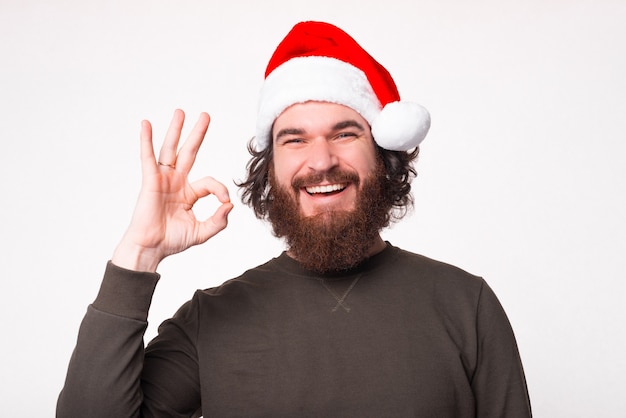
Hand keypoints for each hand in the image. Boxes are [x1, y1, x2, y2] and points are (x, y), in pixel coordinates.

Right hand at [111, 109, 233, 271]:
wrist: (151, 248)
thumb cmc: (172, 241)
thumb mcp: (202, 232)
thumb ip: (219, 221)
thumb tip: (230, 205)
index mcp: (188, 193)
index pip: (209, 182)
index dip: (220, 190)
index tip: (225, 202)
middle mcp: (176, 182)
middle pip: (189, 152)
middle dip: (197, 134)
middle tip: (205, 115)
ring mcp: (163, 179)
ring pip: (171, 149)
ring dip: (175, 130)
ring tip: (180, 112)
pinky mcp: (150, 181)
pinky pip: (148, 157)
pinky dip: (146, 140)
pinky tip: (146, 125)